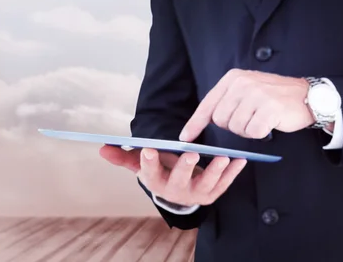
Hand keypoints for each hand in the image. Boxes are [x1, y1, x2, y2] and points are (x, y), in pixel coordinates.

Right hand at [99, 145, 247, 205]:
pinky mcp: (213, 193)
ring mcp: (196, 194)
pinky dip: (233, 173)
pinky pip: (225, 184)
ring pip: (206, 183)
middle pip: (178, 179)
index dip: (148, 162)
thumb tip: (102, 148)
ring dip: (215, 171)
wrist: (180, 192)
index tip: (149, 149)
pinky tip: (240, 160)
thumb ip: (124, 156)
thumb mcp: (142, 165)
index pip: (149, 173)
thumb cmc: (161, 171)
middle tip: (191, 154)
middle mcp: (175, 191)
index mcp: (156, 182)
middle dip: (184, 167)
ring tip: (223, 157)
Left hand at [179, 69, 314, 141]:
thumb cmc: (275, 97)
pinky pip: (253, 132)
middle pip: (220, 120)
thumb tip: (203, 121)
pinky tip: (270, 123)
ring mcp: (256, 94)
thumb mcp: (248, 89)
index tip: (185, 137)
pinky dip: (260, 133)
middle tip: (250, 118)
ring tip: (261, 118)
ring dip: (248, 130)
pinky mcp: (269, 108)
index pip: (208, 104)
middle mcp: (242, 83)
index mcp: (233, 77)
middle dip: (233, 126)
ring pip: (236, 128)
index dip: (195, 123)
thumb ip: (227, 101)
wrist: (307, 96)